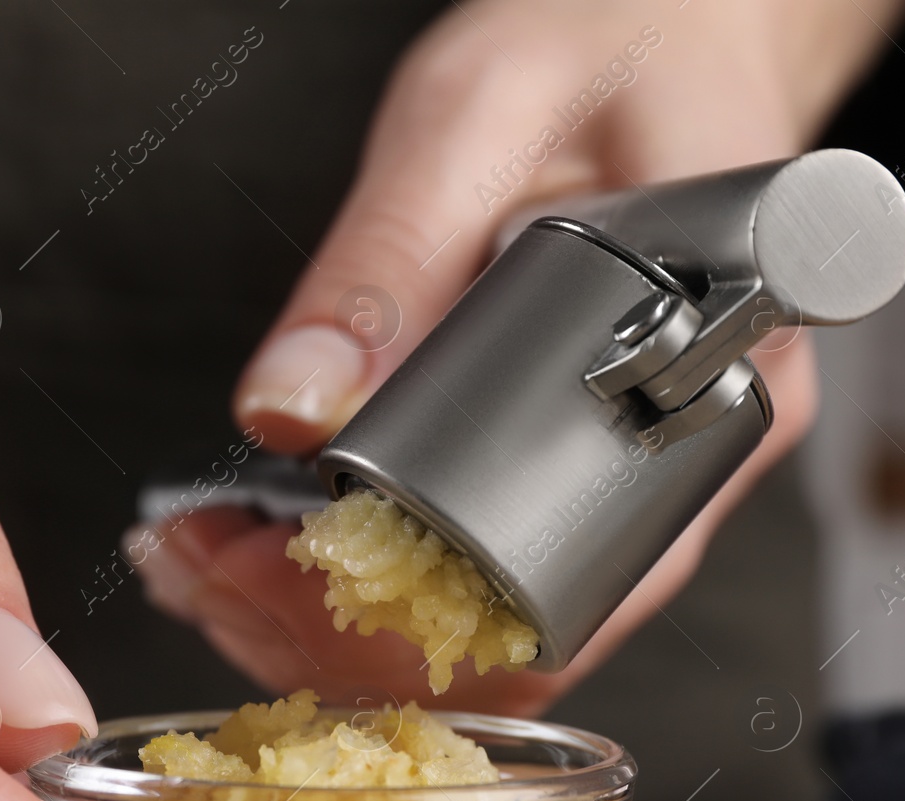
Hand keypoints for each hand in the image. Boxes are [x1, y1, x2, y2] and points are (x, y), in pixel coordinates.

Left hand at [134, 0, 904, 714]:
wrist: (667, 31)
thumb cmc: (613, 47)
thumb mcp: (477, 119)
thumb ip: (386, 263)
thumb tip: (293, 413)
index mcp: (708, 372)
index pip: (560, 582)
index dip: (396, 613)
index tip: (262, 566)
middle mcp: (682, 459)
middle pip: (506, 637)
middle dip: (329, 631)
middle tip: (196, 564)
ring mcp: (628, 479)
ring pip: (480, 632)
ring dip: (321, 625)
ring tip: (197, 560)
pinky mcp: (568, 469)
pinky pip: (467, 582)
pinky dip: (348, 589)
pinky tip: (252, 550)